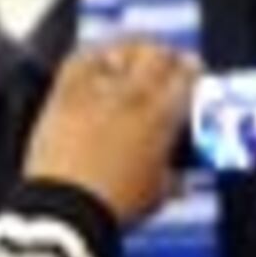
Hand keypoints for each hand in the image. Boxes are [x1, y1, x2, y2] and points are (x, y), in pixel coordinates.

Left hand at [24, 38, 196, 230]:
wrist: (65, 207)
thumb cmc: (115, 205)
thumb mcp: (158, 191)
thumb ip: (172, 175)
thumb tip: (178, 178)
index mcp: (162, 117)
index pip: (186, 77)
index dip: (192, 69)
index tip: (192, 69)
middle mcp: (132, 97)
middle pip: (156, 56)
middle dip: (166, 55)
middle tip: (167, 60)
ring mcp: (96, 93)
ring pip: (120, 50)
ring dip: (132, 48)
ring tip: (134, 52)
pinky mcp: (63, 96)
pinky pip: (79, 61)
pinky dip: (92, 55)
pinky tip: (96, 57)